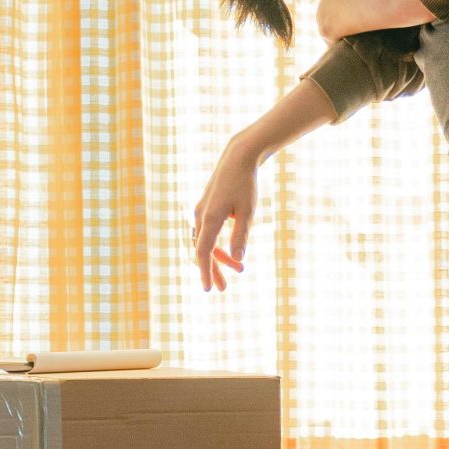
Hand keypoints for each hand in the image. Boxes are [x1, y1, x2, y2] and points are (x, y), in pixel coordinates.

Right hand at [191, 140, 259, 292]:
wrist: (237, 158)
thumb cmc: (245, 184)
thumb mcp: (248, 212)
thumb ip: (241, 235)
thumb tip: (238, 259)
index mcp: (210, 218)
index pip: (204, 252)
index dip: (206, 272)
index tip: (208, 289)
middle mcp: (200, 216)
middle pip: (202, 250)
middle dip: (212, 270)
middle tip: (223, 289)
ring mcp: (201, 212)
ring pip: (205, 243)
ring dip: (218, 259)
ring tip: (237, 271)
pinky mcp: (206, 209)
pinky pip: (207, 233)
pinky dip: (217, 245)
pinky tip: (230, 253)